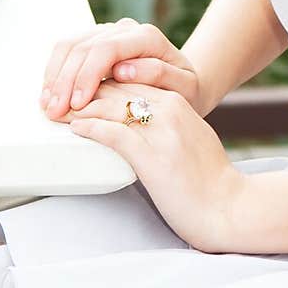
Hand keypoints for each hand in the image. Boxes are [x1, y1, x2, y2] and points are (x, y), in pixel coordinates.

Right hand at [40, 19, 201, 118]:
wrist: (184, 81)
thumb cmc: (185, 88)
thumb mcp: (184, 87)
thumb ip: (159, 74)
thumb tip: (123, 69)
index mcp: (146, 37)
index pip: (106, 50)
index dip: (86, 76)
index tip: (77, 104)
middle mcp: (125, 29)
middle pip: (83, 47)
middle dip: (65, 81)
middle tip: (55, 113)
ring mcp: (108, 33)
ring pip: (70, 45)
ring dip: (55, 76)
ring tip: (48, 106)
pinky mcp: (95, 42)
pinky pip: (67, 50)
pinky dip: (55, 71)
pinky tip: (50, 93)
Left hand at [64, 80, 246, 253]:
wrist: (229, 207)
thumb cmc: (210, 180)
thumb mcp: (191, 137)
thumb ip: (168, 122)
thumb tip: (138, 124)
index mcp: (178, 101)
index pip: (130, 80)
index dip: (100, 82)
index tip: (79, 88)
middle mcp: (169, 109)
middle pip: (116, 87)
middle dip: (83, 90)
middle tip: (58, 97)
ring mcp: (161, 131)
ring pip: (111, 106)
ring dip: (79, 107)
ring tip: (59, 111)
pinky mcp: (152, 156)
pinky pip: (114, 133)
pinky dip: (91, 129)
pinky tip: (76, 130)